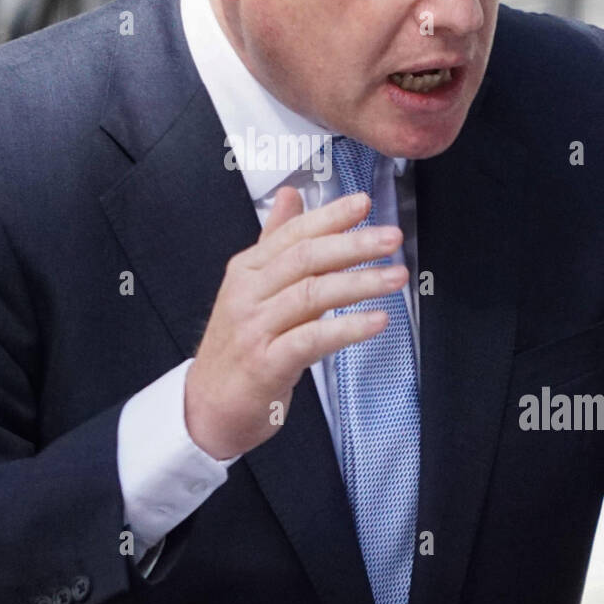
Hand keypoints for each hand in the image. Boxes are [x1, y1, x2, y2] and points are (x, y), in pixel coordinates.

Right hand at [184, 188, 405, 459]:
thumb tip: (290, 195)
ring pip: (312, 294)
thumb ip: (275, 241)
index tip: (363, 203)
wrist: (207, 407)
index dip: (330, 216)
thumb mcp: (252, 288)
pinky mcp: (267, 363)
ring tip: (395, 276)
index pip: (292, 234)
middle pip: (305, 258)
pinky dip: (347, 327)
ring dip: (359, 282)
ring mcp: (255, 328)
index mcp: (246, 271)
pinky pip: (312, 338)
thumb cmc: (237, 347)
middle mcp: (248, 294)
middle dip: (353, 244)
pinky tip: (376, 321)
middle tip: (390, 237)